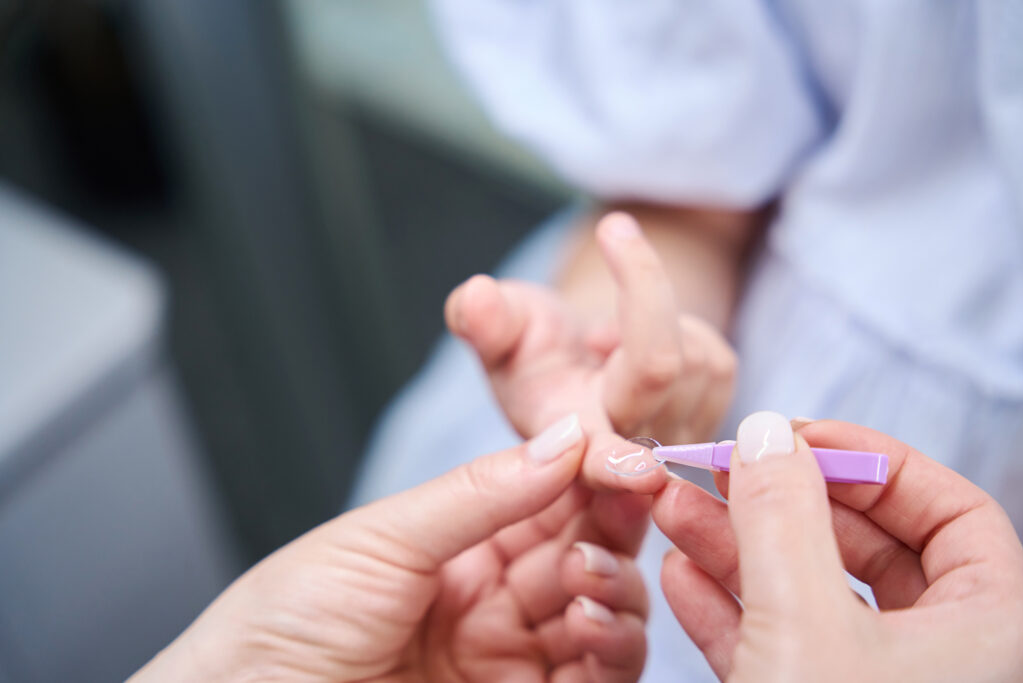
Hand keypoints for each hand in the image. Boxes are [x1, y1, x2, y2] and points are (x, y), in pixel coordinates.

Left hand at [131, 415, 649, 682]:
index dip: (594, 474)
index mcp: (462, 541)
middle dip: (614, 527)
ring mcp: (510, 654)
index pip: (551, 497)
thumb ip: (482, 492)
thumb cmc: (286, 617)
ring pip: (606, 615)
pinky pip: (595, 678)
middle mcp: (496, 597)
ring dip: (616, 588)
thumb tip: (566, 437)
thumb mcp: (384, 537)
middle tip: (627, 505)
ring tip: (587, 575)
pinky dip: (611, 649)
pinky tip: (593, 622)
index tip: (627, 456)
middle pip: (590, 552)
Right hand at [445, 212, 735, 467]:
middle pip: (662, 368)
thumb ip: (483, 319)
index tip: (638, 467)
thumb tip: (475, 296)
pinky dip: (686, 332)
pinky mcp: (708, 428)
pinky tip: (644, 344)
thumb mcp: (497, 331)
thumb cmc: (529, 351)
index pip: (600, 458)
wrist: (571, 362)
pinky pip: (720, 364)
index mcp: (566, 439)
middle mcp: (624, 454)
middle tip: (614, 231)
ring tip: (610, 334)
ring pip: (700, 362)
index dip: (617, 466)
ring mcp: (672, 447)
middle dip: (644, 286)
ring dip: (658, 315)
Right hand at [653, 412, 1022, 680]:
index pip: (953, 511)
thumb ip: (784, 517)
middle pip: (865, 545)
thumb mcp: (803, 622)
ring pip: (810, 592)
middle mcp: (939, 655)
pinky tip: (678, 574)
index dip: (874, 461)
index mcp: (986, 628)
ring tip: (672, 508)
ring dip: (735, 547)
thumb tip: (766, 431)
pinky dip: (728, 608)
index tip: (798, 436)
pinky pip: (778, 643)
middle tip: (721, 467)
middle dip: (780, 501)